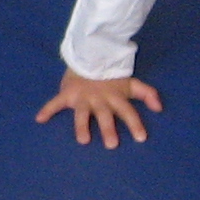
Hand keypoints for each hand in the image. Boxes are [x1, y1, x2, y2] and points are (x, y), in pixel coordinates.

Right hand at [36, 69, 164, 148]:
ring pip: (82, 114)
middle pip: (105, 116)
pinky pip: (56, 103)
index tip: (141, 138)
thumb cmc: (112, 75)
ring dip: (82, 126)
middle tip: (111, 144)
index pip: (128, 111)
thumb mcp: (132, 83)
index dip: (135, 124)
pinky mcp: (68, 94)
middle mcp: (99, 99)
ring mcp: (82, 98)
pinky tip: (40, 119)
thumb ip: (147, 93)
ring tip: (83, 140)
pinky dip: (47, 110)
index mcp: (115, 97)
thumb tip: (160, 108)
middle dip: (108, 129)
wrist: (90, 56)